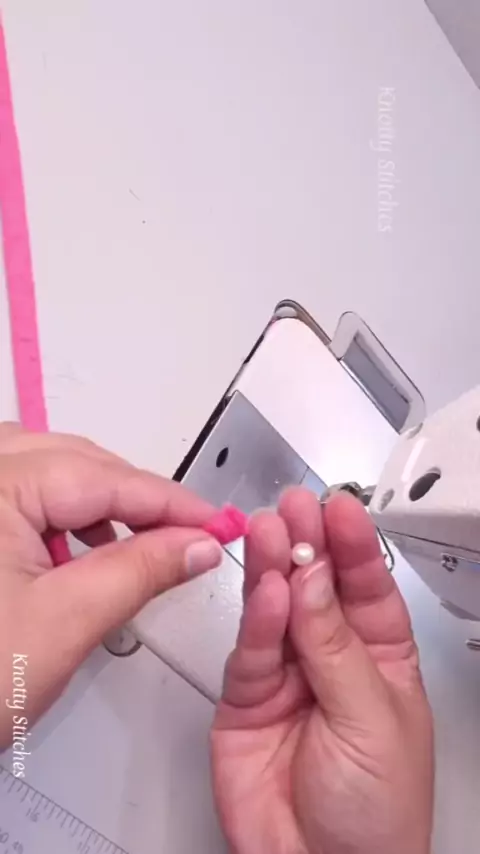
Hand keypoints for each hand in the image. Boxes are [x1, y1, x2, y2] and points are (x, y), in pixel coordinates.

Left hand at [0, 423, 222, 750]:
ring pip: (52, 470)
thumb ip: (142, 570)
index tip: (219, 523)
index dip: (173, 503)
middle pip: (79, 463)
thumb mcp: (65, 622)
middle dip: (137, 500)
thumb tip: (200, 544)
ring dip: (99, 503)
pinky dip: (62, 514)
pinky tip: (77, 551)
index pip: (107, 478)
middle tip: (187, 538)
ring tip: (132, 547)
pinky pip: (24, 491)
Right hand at [212, 488, 433, 853]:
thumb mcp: (372, 719)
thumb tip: (312, 582)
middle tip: (297, 507)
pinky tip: (266, 588)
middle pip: (318, 587)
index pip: (368, 587)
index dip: (354, 546)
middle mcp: (331, 657)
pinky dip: (257, 617)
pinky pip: (251, 647)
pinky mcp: (246, 695)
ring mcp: (287, 674)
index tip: (341, 509)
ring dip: (275, 566)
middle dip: (309, 545)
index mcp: (381, 657)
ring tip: (272, 529)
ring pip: (278, 607)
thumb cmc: (377, 814)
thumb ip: (335, 647)